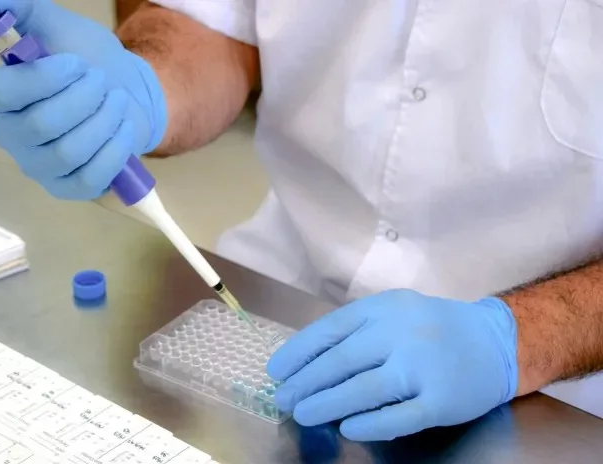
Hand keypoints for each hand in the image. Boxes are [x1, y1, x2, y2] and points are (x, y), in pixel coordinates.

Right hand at [0, 0, 166, 199]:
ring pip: (69, 152)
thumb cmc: (88, 62)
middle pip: (42, 125)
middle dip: (83, 99)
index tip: (77, 64)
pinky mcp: (68, 188)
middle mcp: (11, 136)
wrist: (127, 93)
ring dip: (102, 122)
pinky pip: (89, 180)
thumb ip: (25, 10)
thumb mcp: (60, 28)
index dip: (45, 78)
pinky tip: (124, 130)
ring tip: (117, 101)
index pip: (6, 93)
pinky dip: (113, 152)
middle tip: (103, 81)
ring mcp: (39, 167)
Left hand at [267, 289, 517, 441]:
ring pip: (364, 389)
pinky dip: (370, 424)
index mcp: (385, 308)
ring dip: (327, 403)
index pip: (331, 329)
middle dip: (306, 382)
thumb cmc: (432, 327)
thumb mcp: (394, 313)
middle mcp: (402, 332)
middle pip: (342, 360)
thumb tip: (307, 362)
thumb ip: (357, 331)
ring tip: (302, 414)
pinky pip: (399, 417)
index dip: (299, 352)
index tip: (277, 371)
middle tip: (283, 399)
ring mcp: (423, 366)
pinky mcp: (441, 399)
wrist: (496, 341)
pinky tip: (348, 428)